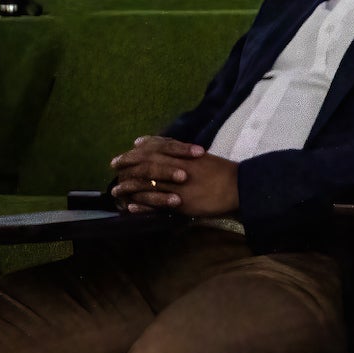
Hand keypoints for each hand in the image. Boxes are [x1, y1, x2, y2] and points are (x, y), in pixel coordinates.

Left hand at [108, 137, 238, 216]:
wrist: (239, 187)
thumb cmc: (222, 172)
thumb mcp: (201, 157)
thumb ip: (180, 151)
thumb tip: (161, 145)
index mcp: (184, 155)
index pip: (153, 149)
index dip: (135, 153)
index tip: (122, 156)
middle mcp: (179, 167)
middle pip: (146, 164)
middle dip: (127, 166)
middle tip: (114, 169)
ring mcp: (179, 185)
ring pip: (148, 184)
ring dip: (129, 188)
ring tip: (116, 193)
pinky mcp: (182, 202)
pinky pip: (157, 203)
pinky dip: (142, 204)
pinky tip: (130, 207)